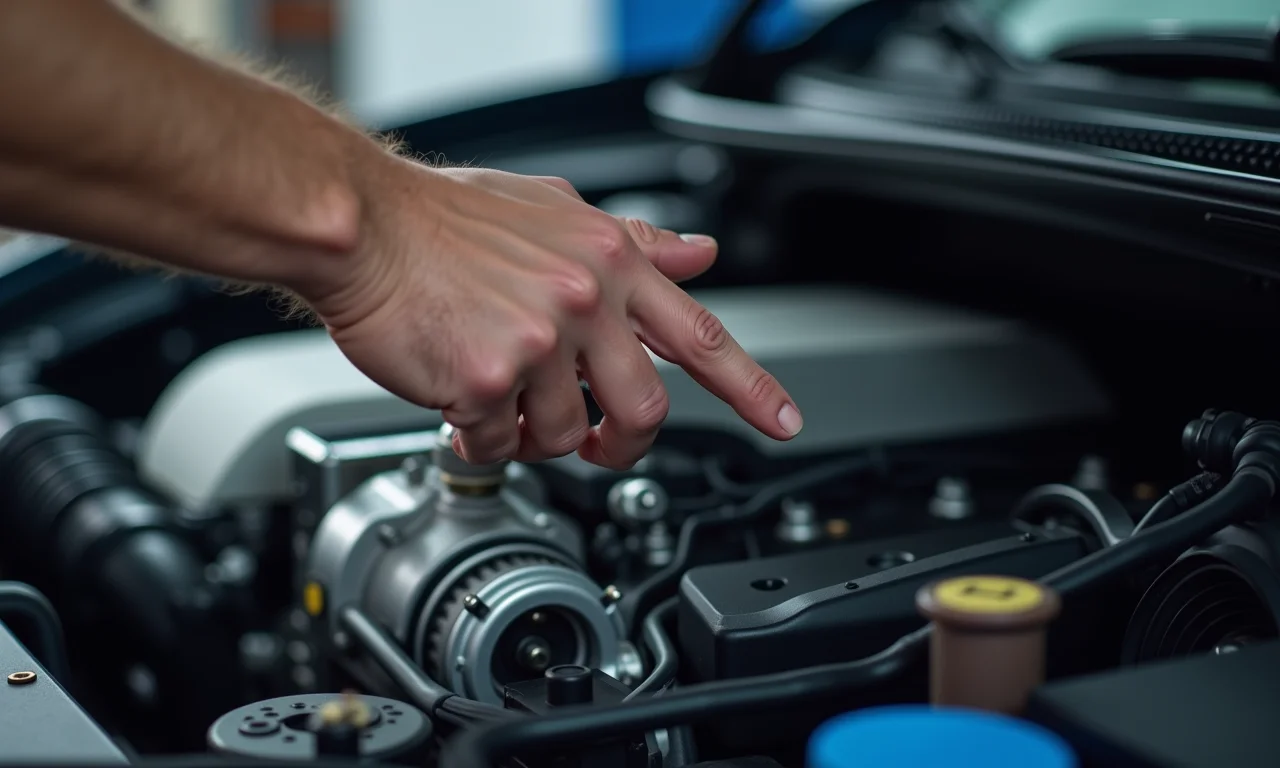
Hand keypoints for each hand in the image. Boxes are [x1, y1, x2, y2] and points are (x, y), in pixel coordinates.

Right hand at [303, 160, 802, 469]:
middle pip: (646, 410)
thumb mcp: (555, 211)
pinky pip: (497, 444)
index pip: (701, 334)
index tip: (782, 422)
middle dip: (621, 439)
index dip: (750, 386)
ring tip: (495, 396)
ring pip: (563, 436)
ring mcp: (540, 340)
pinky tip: (456, 401)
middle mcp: (587, 299)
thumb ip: (635, 240)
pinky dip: (477, 437)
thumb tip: (697, 254)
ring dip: (529, 432)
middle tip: (593, 439)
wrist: (362, 222)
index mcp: (611, 261)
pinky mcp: (487, 377)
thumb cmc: (444, 217)